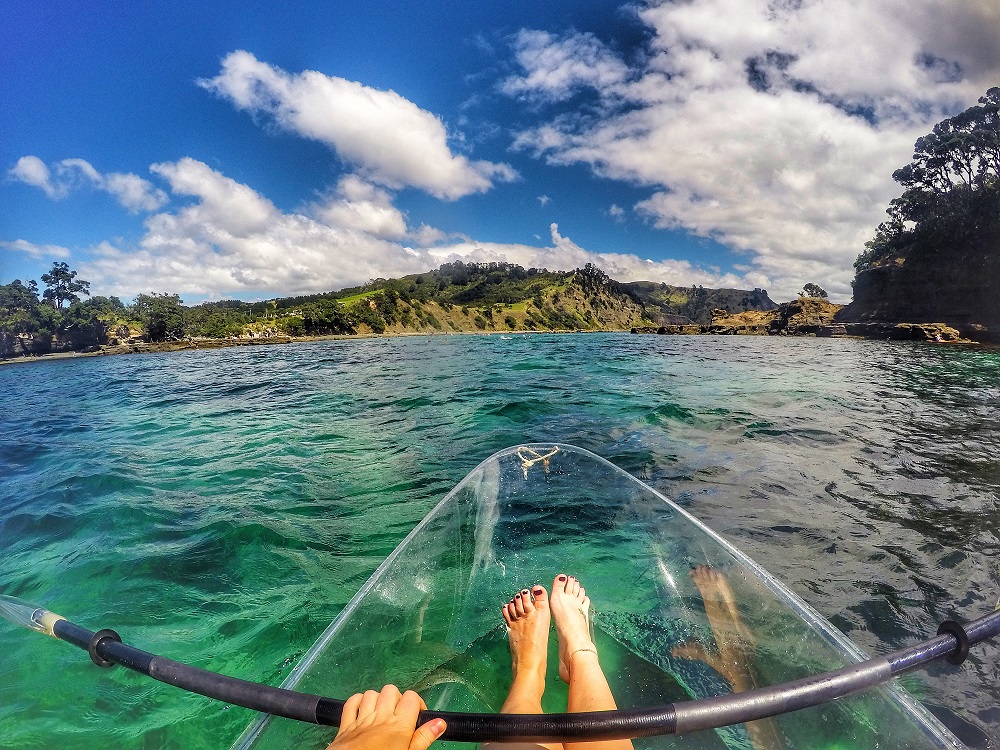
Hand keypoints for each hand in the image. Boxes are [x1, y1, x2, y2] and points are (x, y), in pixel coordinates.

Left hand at [326, 684, 446, 749]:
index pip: (412, 697)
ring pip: (372, 693)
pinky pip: (351, 702)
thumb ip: (423, 739)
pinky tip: (364, 710)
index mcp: (399, 725)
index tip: (417, 716)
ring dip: (378, 700)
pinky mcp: (346, 725)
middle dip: (397, 699)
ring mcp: (362, 719)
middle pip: (391, 690)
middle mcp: (381, 717)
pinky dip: (358, 702)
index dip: (417, 704)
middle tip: (400, 716)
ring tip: (383, 714)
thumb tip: (439, 723)